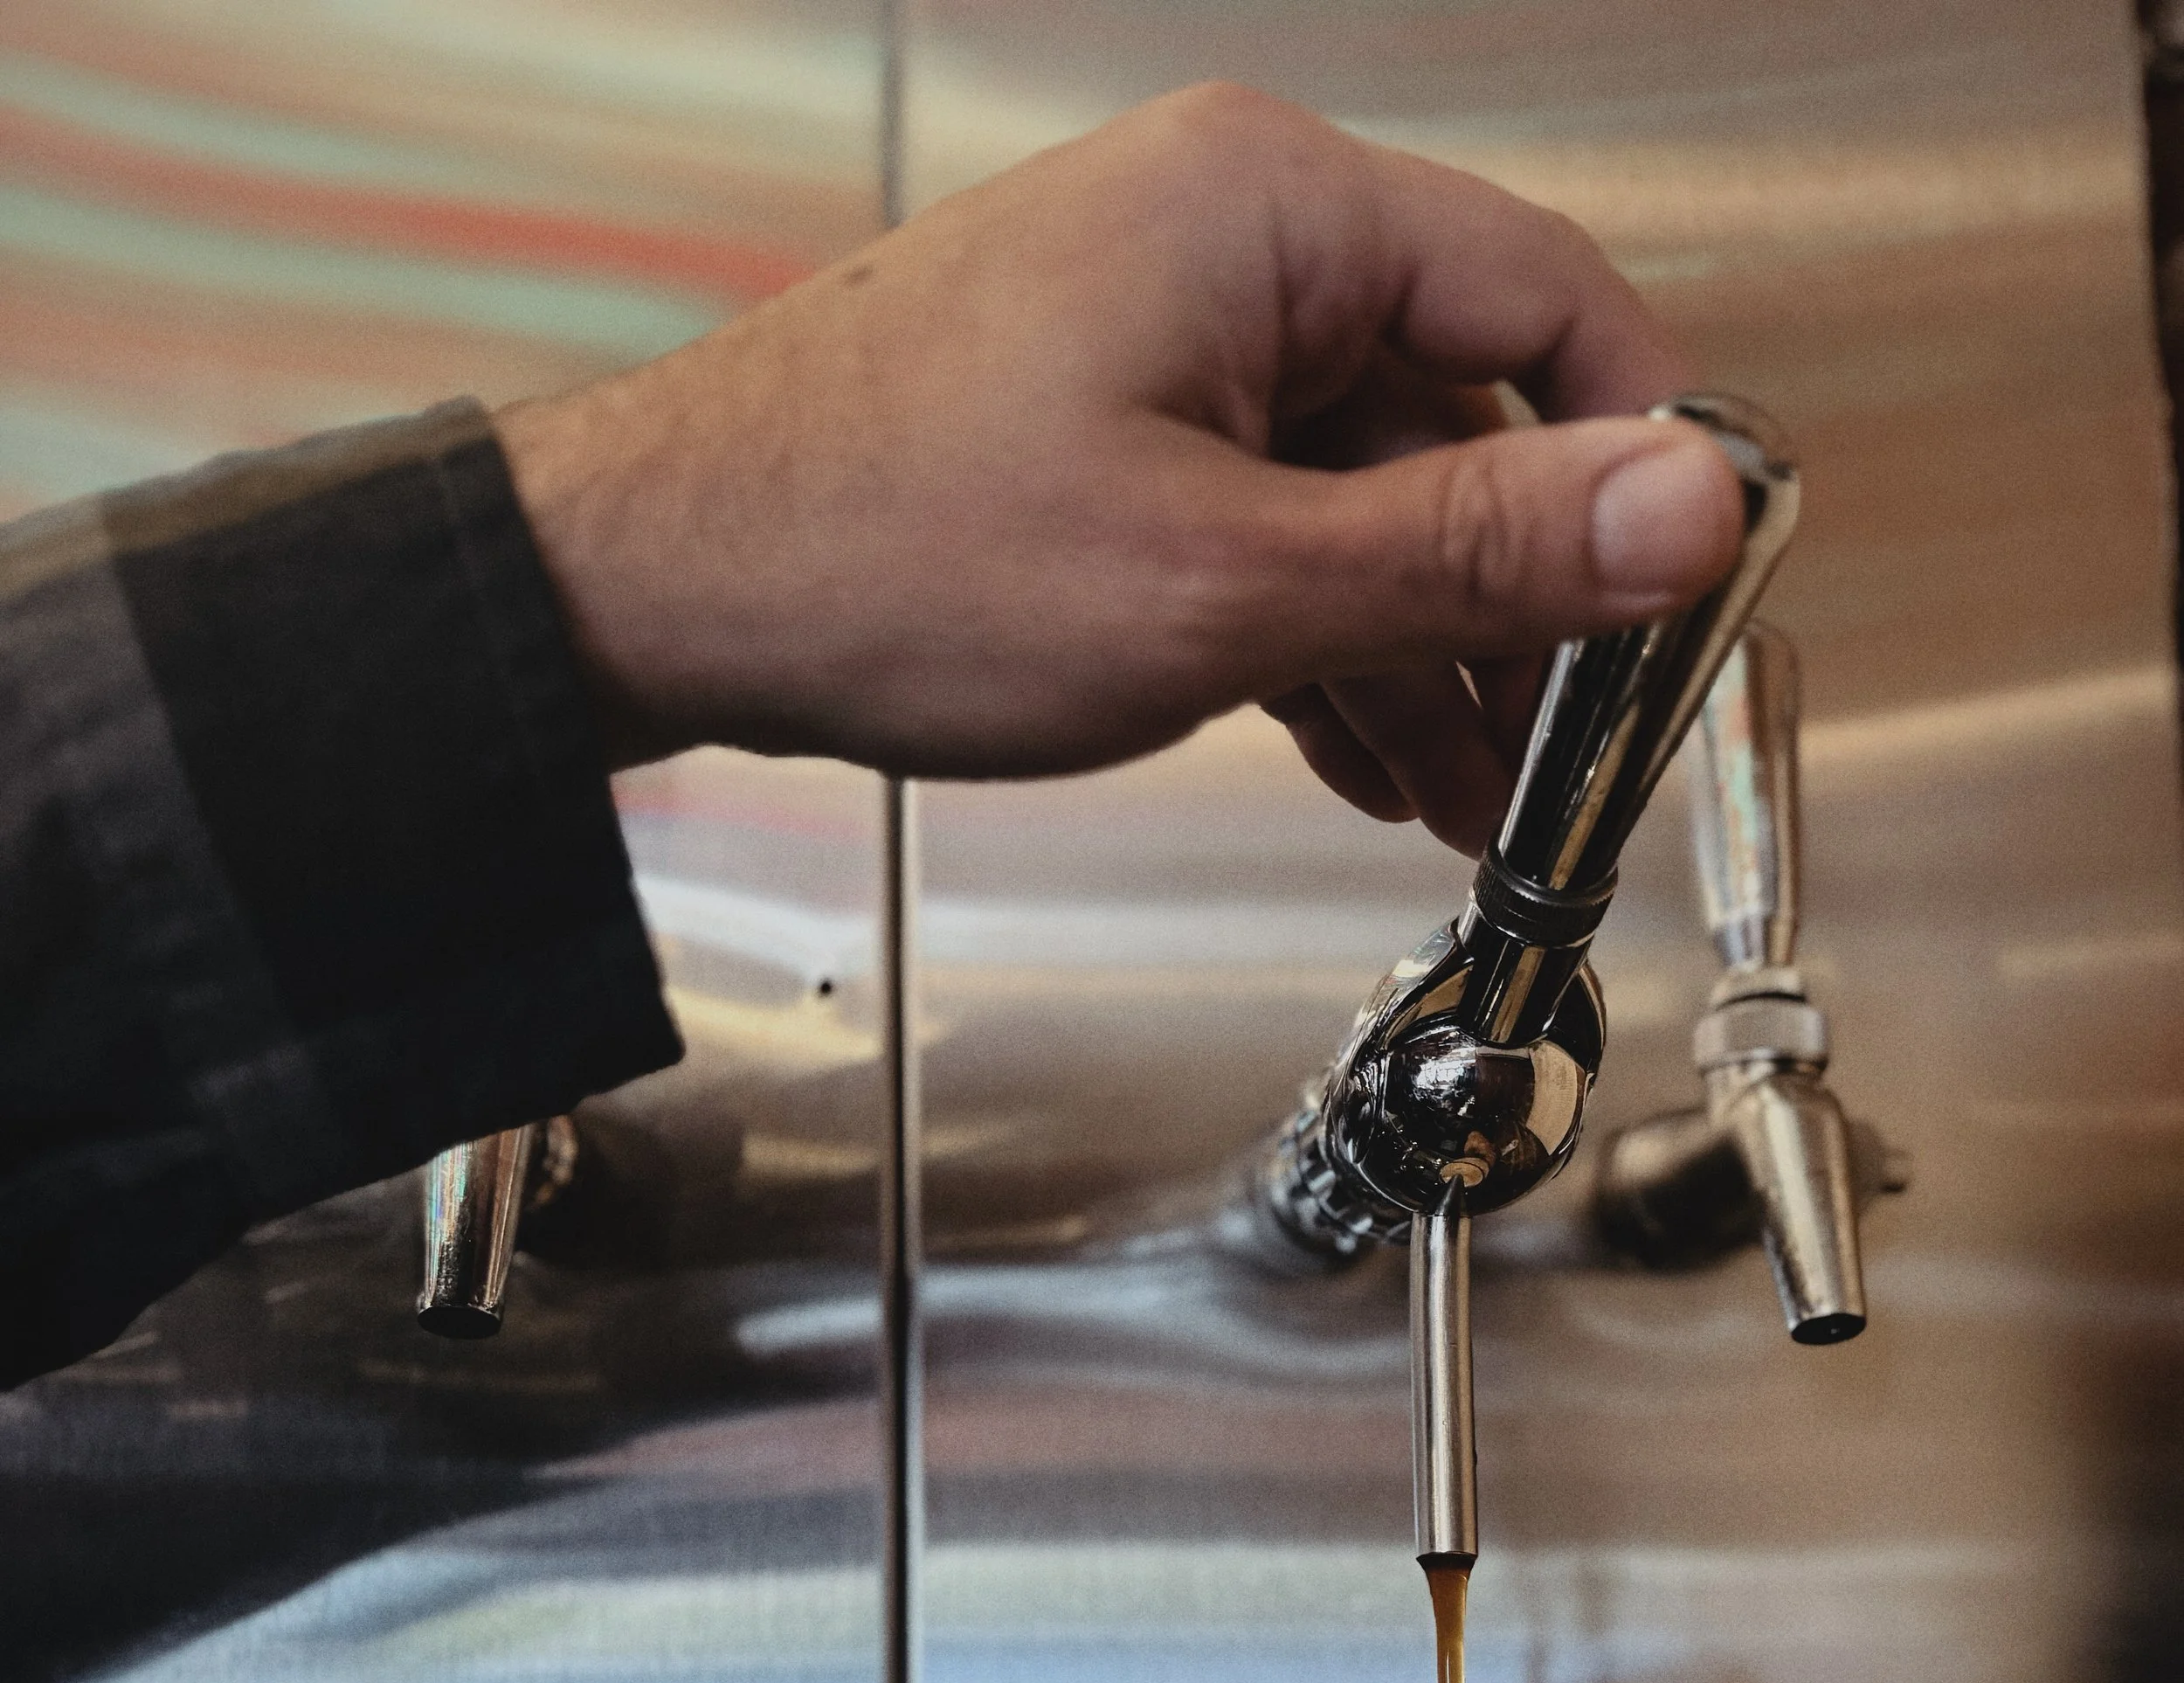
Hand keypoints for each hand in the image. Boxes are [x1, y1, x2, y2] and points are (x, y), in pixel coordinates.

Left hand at [497, 84, 1742, 849]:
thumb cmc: (883, 551)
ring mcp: (1165, 343)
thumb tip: (1680, 506)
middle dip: (1526, 606)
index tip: (1681, 597)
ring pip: (1367, 498)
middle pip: (1463, 416)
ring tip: (1483, 797)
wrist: (666, 593)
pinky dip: (1329, 647)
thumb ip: (1471, 550)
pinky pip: (1276, 534)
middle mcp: (1229, 250)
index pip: (1551, 306)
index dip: (1641, 460)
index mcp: (1274, 216)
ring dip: (1432, 656)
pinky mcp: (1114, 437)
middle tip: (1576, 747)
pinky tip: (1375, 759)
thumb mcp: (1226, 582)